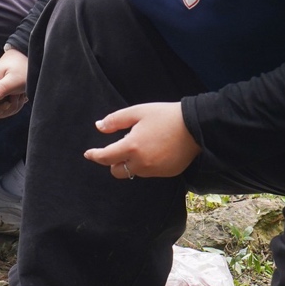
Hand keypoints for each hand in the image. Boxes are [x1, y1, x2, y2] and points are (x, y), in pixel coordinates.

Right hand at [0, 49, 28, 119]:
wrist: (22, 61)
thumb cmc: (20, 68)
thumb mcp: (15, 79)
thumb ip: (3, 87)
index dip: (0, 109)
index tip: (11, 101)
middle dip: (8, 108)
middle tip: (19, 96)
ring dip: (11, 106)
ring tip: (19, 94)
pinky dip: (10, 105)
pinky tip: (16, 96)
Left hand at [84, 102, 199, 178]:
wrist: (195, 127)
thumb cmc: (165, 116)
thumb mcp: (137, 112)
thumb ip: (115, 120)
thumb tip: (99, 127)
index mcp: (132, 147)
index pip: (105, 157)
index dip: (94, 156)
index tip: (88, 154)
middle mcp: (141, 163)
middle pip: (117, 171)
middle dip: (113, 162)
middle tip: (119, 148)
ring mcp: (154, 171)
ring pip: (134, 172)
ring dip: (131, 163)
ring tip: (141, 145)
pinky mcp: (166, 173)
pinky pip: (149, 172)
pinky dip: (146, 164)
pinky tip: (154, 151)